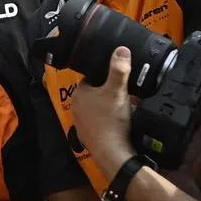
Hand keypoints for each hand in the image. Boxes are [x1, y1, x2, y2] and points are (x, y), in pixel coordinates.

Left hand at [72, 46, 135, 175]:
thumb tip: (121, 49)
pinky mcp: (88, 135)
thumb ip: (119, 70)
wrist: (111, 151)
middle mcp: (75, 107)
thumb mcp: (117, 90)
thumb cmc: (111, 118)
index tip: (118, 78)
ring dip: (109, 106)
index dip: (105, 77)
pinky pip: (99, 122)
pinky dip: (108, 120)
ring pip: (97, 108)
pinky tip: (120, 122)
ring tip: (125, 106)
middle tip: (125, 92)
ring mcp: (80, 122)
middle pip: (95, 93)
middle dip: (108, 92)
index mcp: (79, 93)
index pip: (91, 78)